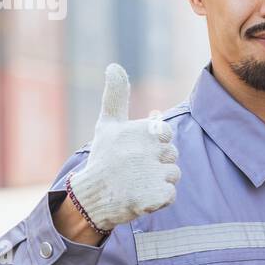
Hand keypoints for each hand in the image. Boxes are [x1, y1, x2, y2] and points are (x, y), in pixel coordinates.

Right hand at [67, 63, 180, 231]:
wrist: (91, 197)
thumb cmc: (104, 157)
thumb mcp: (108, 123)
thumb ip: (116, 95)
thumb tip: (114, 65)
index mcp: (144, 130)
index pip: (166, 133)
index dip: (153, 144)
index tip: (134, 150)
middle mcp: (150, 150)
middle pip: (171, 155)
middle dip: (156, 162)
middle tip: (133, 169)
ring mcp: (154, 174)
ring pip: (173, 175)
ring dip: (158, 180)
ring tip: (135, 182)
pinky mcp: (158, 196)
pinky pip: (170, 195)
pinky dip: (157, 198)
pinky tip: (139, 196)